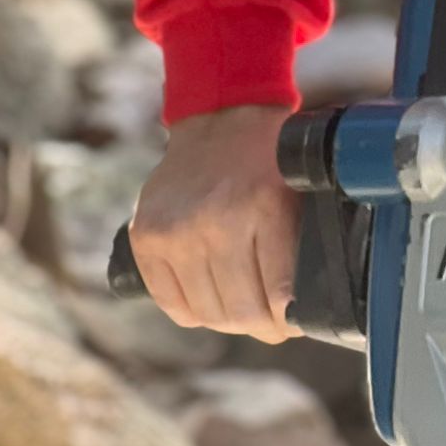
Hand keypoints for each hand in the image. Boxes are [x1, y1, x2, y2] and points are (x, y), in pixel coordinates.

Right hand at [128, 104, 301, 342]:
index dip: (287, 321)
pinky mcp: (146, 237)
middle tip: (271, 324)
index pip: (277, 296)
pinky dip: (194, 310)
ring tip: (242, 309)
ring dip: (228, 320)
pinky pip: (172, 303)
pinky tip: (210, 299)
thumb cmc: (270, 159)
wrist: (222, 117)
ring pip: (206, 313)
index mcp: (263, 209)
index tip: (292, 322)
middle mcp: (216, 222)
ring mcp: (176, 231)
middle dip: (261, 327)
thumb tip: (299, 310)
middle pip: (240, 312)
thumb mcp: (299, 192)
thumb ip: (298, 246)